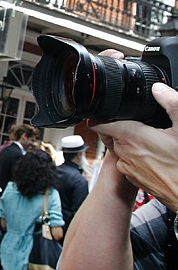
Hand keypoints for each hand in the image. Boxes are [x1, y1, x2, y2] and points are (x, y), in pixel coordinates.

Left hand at [90, 82, 177, 210]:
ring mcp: (128, 168)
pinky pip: (129, 161)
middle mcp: (123, 153)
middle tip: (141, 123)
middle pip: (111, 133)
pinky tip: (154, 155)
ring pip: (120, 147)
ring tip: (151, 138)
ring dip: (130, 142)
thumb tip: (159, 89)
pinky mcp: (135, 179)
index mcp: (130, 137)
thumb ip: (171, 104)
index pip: (98, 122)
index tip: (105, 108)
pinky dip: (136, 155)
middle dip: (121, 125)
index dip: (99, 113)